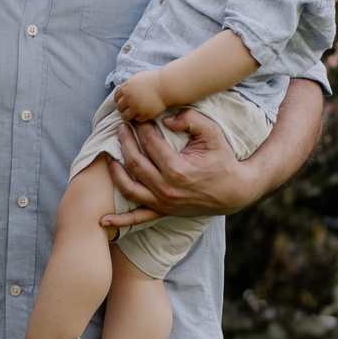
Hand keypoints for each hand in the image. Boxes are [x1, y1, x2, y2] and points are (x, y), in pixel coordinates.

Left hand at [100, 110, 257, 227]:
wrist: (235, 191)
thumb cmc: (223, 159)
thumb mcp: (212, 133)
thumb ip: (190, 118)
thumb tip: (166, 119)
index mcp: (176, 168)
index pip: (150, 143)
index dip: (142, 127)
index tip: (139, 117)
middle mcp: (166, 188)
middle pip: (135, 161)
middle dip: (125, 141)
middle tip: (121, 127)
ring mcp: (163, 203)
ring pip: (129, 187)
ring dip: (115, 170)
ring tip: (110, 155)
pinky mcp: (163, 212)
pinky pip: (137, 218)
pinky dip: (119, 220)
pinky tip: (102, 220)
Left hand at [111, 71, 168, 122]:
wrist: (166, 86)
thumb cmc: (154, 80)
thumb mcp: (138, 78)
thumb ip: (129, 85)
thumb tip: (123, 92)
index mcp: (126, 87)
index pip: (116, 96)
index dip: (119, 100)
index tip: (122, 102)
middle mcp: (128, 98)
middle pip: (119, 107)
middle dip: (123, 108)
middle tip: (129, 109)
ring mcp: (136, 107)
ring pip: (125, 116)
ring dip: (128, 116)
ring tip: (133, 115)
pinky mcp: (144, 114)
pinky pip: (137, 120)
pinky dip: (139, 118)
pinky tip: (143, 114)